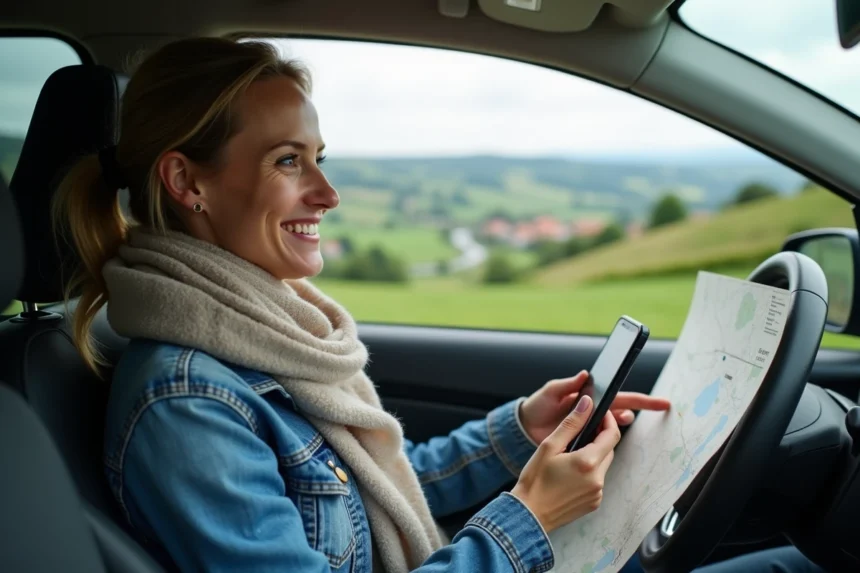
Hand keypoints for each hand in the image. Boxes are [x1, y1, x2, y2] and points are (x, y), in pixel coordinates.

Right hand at [511, 396, 620, 532]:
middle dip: (599, 438)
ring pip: (603, 465)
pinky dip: (589, 472)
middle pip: (609, 449)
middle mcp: (597, 479)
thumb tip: (588, 403)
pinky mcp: (594, 503)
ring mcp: (597, 493)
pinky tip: (570, 473)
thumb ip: (571, 423)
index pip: (612, 435)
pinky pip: (598, 480)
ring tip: (570, 454)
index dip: (608, 421)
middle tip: (580, 433)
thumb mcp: (549, 446)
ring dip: (594, 456)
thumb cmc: (534, 480)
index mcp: (587, 462)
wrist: (528, 514)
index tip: (599, 413)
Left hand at [519, 371, 670, 444]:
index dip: (641, 399)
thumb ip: (567, 384)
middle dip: (643, 410)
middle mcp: (595, 413)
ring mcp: (591, 429)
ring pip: (614, 430)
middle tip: (660, 409)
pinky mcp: (583, 444)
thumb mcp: (550, 392)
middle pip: (624, 411)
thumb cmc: (538, 406)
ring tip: (615, 427)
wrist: (524, 428)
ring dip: (619, 428)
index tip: (660, 402)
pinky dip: (606, 445)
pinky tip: (605, 446)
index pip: (620, 396)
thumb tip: (585, 375)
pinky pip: (600, 446)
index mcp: (590, 397)